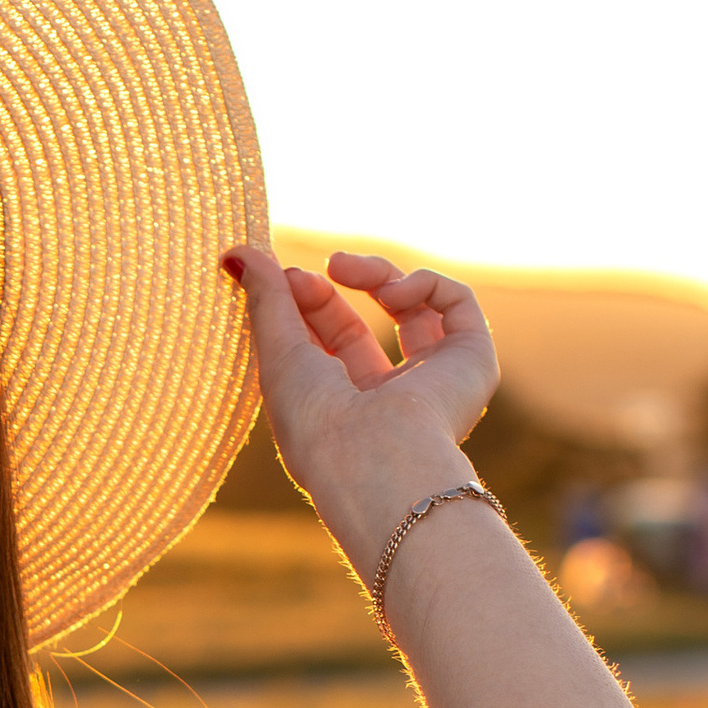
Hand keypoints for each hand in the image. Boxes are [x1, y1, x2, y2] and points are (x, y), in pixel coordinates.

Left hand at [223, 243, 498, 570]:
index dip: (309, 301)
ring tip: (349, 269)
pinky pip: (456, 302)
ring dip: (380, 274)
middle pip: (365, 327)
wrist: (373, 455)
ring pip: (415, 307)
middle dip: (340, 285)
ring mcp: (435, 382)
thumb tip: (235, 251)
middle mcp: (390, 400)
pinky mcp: (472, 363)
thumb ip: (263, 298)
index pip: (328, 343)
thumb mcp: (276, 352)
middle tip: (323, 266)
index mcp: (341, 411)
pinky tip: (394, 295)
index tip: (288, 276)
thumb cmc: (314, 421)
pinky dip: (423, 283)